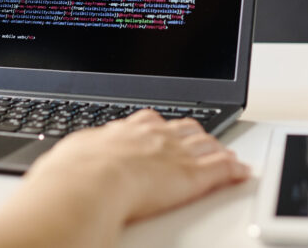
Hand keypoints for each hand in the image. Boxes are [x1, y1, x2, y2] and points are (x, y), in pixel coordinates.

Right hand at [27, 109, 248, 221]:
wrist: (87, 184)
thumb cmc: (72, 175)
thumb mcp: (70, 156)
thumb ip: (78, 156)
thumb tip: (67, 163)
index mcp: (124, 131)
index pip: (149, 122)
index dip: (161, 127)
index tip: (163, 130)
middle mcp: (153, 137)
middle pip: (183, 128)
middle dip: (193, 133)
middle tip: (198, 139)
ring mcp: (175, 154)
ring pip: (205, 145)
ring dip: (215, 149)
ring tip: (223, 153)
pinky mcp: (192, 175)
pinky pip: (221, 169)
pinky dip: (233, 169)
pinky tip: (240, 170)